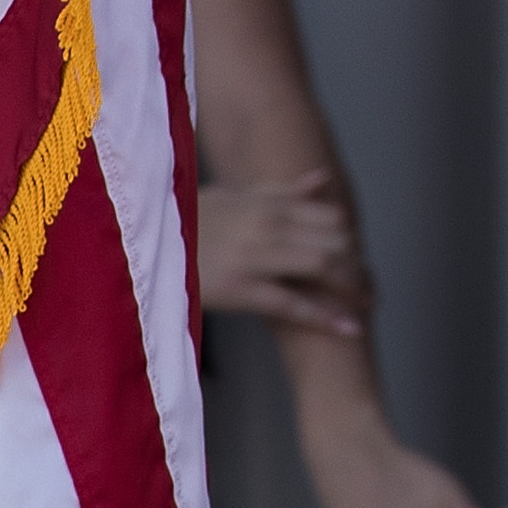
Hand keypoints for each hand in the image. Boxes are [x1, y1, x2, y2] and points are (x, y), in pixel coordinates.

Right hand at [196, 168, 369, 334]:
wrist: (138, 241)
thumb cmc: (185, 220)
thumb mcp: (233, 196)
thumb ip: (282, 191)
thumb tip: (324, 178)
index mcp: (267, 202)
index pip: (332, 218)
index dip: (351, 241)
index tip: (358, 258)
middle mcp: (268, 224)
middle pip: (336, 242)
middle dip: (358, 267)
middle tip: (369, 287)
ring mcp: (256, 256)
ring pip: (324, 267)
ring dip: (353, 288)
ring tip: (367, 304)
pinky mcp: (240, 288)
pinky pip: (294, 303)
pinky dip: (327, 317)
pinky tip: (350, 329)